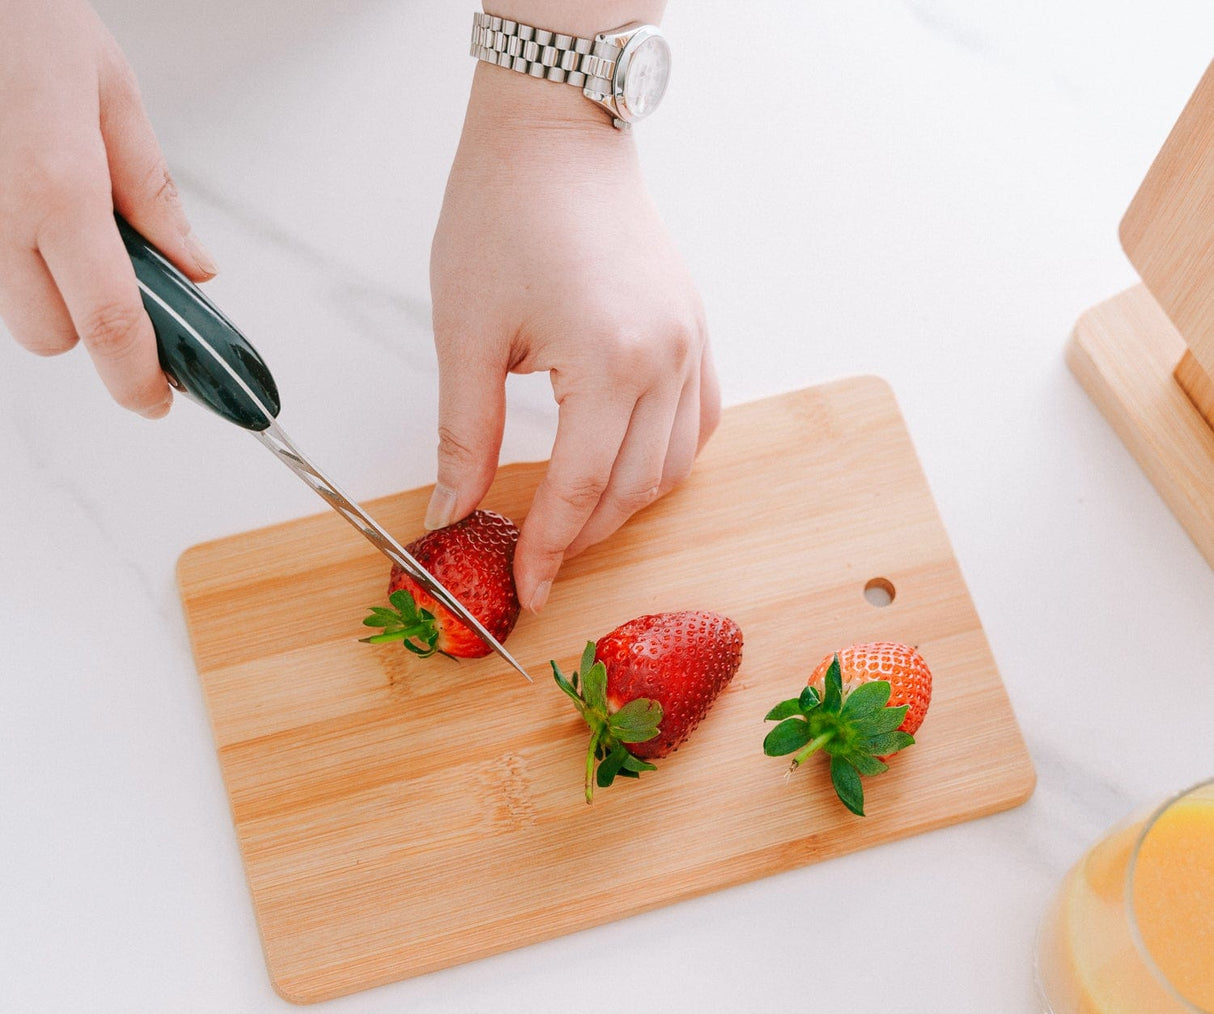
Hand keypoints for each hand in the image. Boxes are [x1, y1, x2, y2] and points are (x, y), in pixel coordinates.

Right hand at [0, 0, 215, 416]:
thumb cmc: (19, 14)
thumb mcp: (111, 92)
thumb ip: (153, 193)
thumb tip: (193, 269)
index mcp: (59, 185)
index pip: (110, 322)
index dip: (137, 378)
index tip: (158, 400)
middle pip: (52, 335)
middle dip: (91, 326)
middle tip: (120, 279)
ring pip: (11, 310)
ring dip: (48, 293)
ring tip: (65, 220)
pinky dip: (13, 259)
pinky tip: (26, 203)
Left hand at [428, 63, 719, 611]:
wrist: (555, 135)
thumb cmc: (505, 211)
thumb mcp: (466, 331)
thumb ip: (464, 434)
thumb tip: (453, 508)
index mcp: (608, 360)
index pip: (579, 487)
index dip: (549, 547)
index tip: (527, 586)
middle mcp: (666, 359)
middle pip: (634, 488)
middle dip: (583, 535)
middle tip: (541, 559)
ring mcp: (691, 345)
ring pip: (673, 465)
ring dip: (625, 505)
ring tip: (576, 522)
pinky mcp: (695, 331)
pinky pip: (699, 422)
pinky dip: (666, 460)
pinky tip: (630, 470)